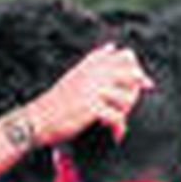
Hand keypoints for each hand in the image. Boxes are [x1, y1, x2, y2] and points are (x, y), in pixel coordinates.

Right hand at [29, 44, 152, 146]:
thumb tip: (112, 46)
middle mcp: (95, 72)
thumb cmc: (59, 100)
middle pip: (133, 74)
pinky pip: (118, 118)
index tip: (141, 83)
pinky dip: (120, 129)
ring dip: (127, 112)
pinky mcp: (92, 108)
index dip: (136, 69)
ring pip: (128, 97)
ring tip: (118, 122)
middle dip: (136, 92)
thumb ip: (95, 61)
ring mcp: (93, 89)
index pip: (126, 56)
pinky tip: (116, 135)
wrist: (39, 118)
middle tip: (129, 107)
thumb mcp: (77, 73)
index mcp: (92, 63)